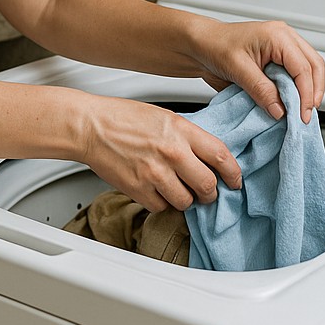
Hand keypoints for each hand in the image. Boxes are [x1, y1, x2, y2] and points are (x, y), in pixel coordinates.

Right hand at [75, 95, 242, 211]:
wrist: (90, 127)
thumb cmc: (122, 118)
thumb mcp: (163, 117)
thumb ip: (187, 136)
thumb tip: (207, 156)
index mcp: (180, 130)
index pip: (221, 156)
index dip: (234, 173)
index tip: (235, 180)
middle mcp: (171, 152)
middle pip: (208, 185)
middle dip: (211, 193)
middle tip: (207, 193)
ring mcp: (155, 173)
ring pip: (186, 201)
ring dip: (184, 199)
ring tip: (175, 189)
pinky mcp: (139, 190)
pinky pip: (161, 207)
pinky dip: (161, 203)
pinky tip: (154, 190)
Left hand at [193, 20, 324, 123]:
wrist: (200, 45)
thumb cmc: (214, 46)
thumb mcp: (237, 70)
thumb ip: (261, 90)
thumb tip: (280, 110)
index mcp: (278, 35)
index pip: (303, 68)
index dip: (305, 95)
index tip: (301, 116)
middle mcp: (285, 39)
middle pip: (314, 66)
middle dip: (313, 93)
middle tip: (305, 116)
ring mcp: (284, 48)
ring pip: (310, 69)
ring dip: (308, 91)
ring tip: (300, 112)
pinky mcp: (278, 59)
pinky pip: (297, 73)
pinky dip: (297, 89)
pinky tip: (291, 103)